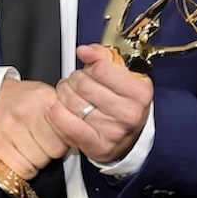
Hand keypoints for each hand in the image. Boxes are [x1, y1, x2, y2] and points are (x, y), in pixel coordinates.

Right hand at [0, 77, 70, 178]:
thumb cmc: (19, 100)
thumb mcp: (44, 97)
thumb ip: (63, 113)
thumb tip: (80, 136)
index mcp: (43, 99)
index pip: (69, 132)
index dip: (67, 139)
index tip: (62, 138)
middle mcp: (26, 112)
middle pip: (56, 150)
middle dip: (52, 150)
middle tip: (43, 141)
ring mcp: (10, 129)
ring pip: (40, 162)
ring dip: (38, 160)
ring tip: (30, 146)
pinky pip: (23, 169)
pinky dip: (25, 168)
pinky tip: (22, 155)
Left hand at [50, 44, 153, 164]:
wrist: (129, 136)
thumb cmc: (125, 103)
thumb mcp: (123, 75)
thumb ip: (104, 57)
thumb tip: (85, 51)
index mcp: (140, 92)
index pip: (102, 69)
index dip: (91, 64)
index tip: (90, 67)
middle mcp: (130, 113)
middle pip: (84, 84)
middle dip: (75, 79)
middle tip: (78, 82)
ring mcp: (114, 131)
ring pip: (73, 102)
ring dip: (65, 94)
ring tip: (70, 94)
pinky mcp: (99, 146)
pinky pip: (70, 125)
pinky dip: (58, 114)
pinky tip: (56, 107)